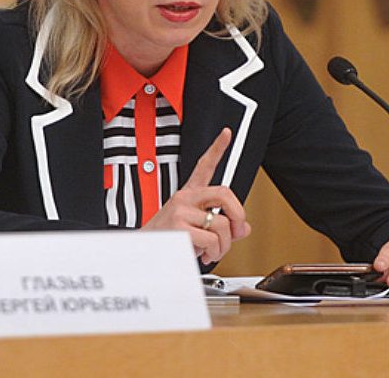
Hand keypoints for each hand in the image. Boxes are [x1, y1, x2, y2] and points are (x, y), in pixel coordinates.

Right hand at [142, 128, 250, 263]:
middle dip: (238, 214)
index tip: (227, 133)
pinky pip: (212, 239)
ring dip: (224, 245)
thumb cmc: (168, 242)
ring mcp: (181, 210)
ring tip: (212, 251)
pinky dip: (214, 252)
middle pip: (224, 192)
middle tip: (237, 229)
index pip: (204, 166)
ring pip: (222, 223)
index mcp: (189, 195)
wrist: (144, 256)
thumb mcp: (197, 231)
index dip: (217, 148)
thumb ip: (221, 227)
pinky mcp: (179, 225)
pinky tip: (202, 255)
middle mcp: (185, 198)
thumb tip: (244, 229)